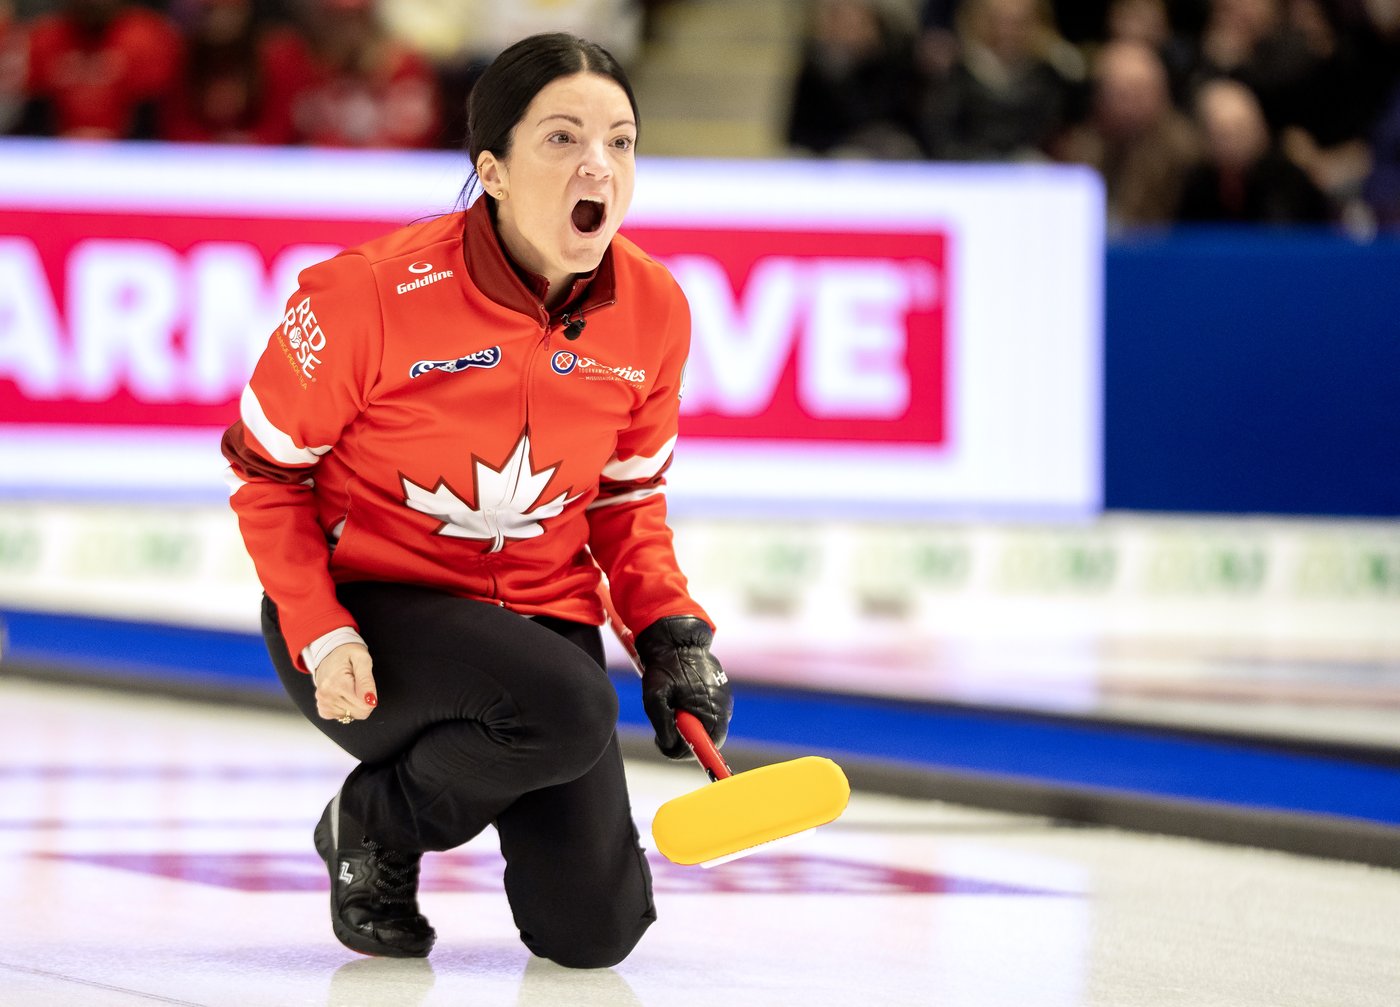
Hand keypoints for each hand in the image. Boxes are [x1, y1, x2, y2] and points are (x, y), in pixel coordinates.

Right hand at [312, 642, 377, 721]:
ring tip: (348, 686)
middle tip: (357, 684)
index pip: (365, 706)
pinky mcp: (322, 708)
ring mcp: (323, 703)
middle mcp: (327, 696)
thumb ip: (367, 681)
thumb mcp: (363, 660)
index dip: (371, 697)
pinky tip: (342, 694)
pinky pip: (341, 716)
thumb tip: (371, 702)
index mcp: (338, 684)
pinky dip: (345, 708)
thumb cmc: (348, 654)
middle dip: (363, 701)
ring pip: (351, 716)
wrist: (330, 652)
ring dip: (354, 704)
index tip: (365, 685)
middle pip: (359, 713)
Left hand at [634, 616, 732, 758]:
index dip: (683, 751)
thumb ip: (663, 725)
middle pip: (706, 740)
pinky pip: (709, 715)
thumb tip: (670, 746)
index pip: (705, 747)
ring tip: (671, 710)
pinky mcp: (721, 695)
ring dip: (689, 727)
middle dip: (685, 740)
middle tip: (663, 731)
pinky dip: (694, 715)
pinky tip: (680, 702)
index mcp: (710, 710)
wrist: (677, 640)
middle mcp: (723, 708)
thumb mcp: (655, 698)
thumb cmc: (665, 667)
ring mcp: (724, 701)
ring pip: (707, 728)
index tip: (666, 744)